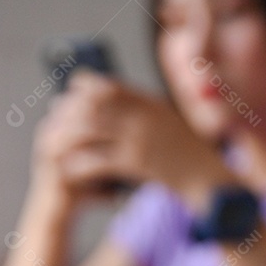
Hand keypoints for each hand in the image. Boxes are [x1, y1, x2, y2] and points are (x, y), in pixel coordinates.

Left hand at [32, 71, 236, 210]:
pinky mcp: (138, 164)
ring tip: (55, 145)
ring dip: (69, 137)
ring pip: (93, 131)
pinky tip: (70, 168)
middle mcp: (145, 118)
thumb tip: (121, 103)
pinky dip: (81, 163)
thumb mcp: (172, 123)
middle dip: (71, 110)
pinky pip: (100, 160)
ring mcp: (141, 140)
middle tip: (55, 117)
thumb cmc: (191, 155)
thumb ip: (148, 112)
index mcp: (152, 104)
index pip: (112, 87)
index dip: (88, 85)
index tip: (72, 89)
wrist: (210, 180)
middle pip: (96, 106)